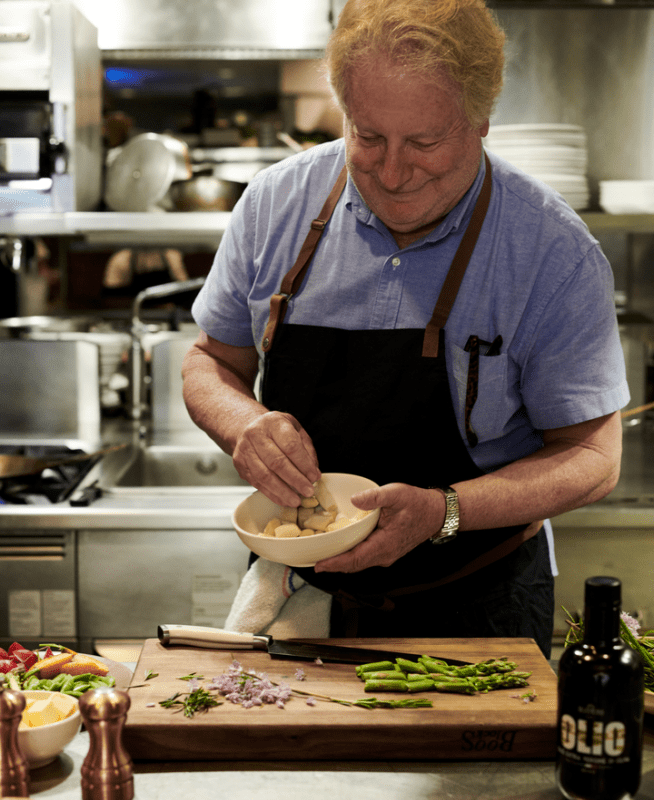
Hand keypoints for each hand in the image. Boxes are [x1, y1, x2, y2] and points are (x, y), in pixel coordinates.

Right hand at [232, 410, 320, 505]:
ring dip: (282, 491)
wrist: (246, 426)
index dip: (304, 464)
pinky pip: (256, 482)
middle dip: (295, 480)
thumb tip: (313, 473)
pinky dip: (272, 494)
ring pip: (264, 475)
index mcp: (273, 422)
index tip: (314, 476)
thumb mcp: (295, 429)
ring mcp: (245, 450)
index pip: (290, 446)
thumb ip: (306, 449)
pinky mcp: (240, 464)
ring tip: (296, 500)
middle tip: (308, 491)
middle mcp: (256, 434)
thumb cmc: (274, 429)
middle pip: (277, 462)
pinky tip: (283, 499)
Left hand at [314, 483, 445, 572]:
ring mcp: (386, 555)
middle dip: (333, 565)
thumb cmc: (418, 503)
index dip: (335, 563)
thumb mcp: (396, 493)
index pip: (355, 559)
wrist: (436, 512)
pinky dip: (350, 556)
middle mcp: (384, 555)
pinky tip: (341, 548)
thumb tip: (355, 500)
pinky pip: (364, 557)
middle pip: (353, 565)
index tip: (318, 565)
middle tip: (312, 562)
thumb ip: (375, 497)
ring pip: (358, 563)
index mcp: (385, 545)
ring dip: (341, 562)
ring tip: (322, 556)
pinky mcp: (386, 551)